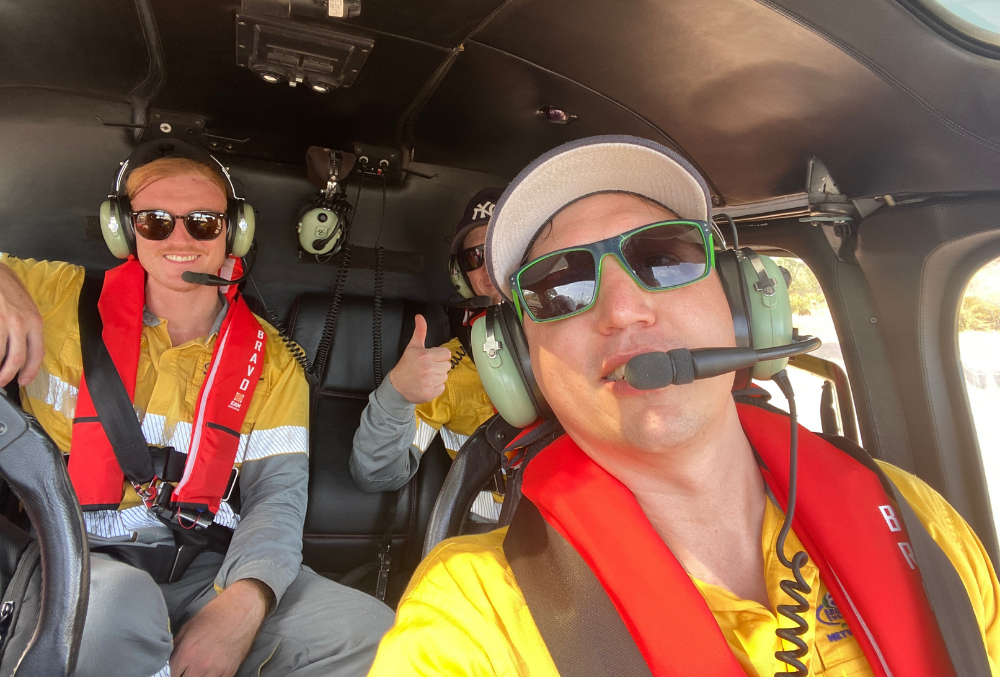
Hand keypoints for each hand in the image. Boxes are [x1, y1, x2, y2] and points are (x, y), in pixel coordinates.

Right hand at [0, 264, 42, 387]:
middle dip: (8, 374)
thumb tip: (23, 344)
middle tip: (1, 383)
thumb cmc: (5, 284)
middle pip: (18, 358)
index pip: (37, 352)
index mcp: (34, 320)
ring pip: (1, 354)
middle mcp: (21, 323)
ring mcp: (3, 322)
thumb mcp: (24, 304)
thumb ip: (26, 324)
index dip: (31, 370)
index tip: (24, 380)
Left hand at [170, 578, 272, 676]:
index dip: (173, 671)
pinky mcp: (230, 671)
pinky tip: (211, 671)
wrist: (242, 610)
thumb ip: (177, 646)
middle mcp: (199, 665)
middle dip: (184, 675)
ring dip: (197, 676)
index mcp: (187, 652)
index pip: (171, 674)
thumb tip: (170, 659)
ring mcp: (216, 670)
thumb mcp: (189, 626)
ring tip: (199, 670)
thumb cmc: (215, 614)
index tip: (176, 669)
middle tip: (187, 669)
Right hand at [388, 315, 452, 403]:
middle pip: (447, 366)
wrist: (396, 386)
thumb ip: (420, 331)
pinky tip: (427, 384)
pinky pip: (442, 388)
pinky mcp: (430, 393)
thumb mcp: (412, 347)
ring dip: (438, 377)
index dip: (439, 356)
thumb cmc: (406, 366)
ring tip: (427, 376)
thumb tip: (420, 317)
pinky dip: (436, 387)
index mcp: (425, 356)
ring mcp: (429, 382)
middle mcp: (428, 368)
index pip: (446, 354)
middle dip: (439, 366)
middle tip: (428, 368)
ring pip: (445, 377)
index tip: (431, 358)